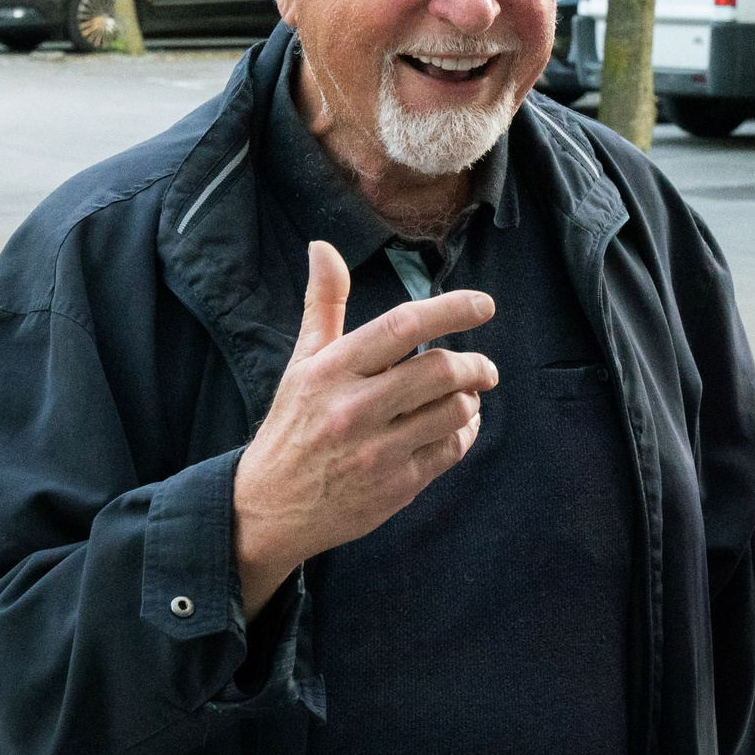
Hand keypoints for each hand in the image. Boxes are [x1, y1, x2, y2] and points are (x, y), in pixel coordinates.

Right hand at [233, 240, 498, 616]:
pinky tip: (457, 426)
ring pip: (454, 411)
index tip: (484, 305)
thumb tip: (323, 246)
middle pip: (439, 370)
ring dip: (472, 399)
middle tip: (483, 368)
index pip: (402, 326)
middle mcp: (354, 409)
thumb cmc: (292, 426)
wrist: (270, 507)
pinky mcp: (397, 486)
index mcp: (331, 370)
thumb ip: (323, 305)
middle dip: (474, 364)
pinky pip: (452, 450)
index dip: (451, 309)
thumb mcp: (302, 364)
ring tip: (467, 396)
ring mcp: (377, 451)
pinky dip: (466, 432)